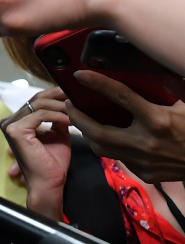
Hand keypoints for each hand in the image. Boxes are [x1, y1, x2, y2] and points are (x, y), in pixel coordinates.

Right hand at [0, 87, 70, 219]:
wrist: (48, 184)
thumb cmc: (53, 163)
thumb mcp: (58, 134)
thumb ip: (58, 118)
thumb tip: (68, 101)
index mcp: (16, 121)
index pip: (35, 100)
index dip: (55, 94)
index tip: (74, 93)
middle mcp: (8, 121)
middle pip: (36, 99)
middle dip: (59, 96)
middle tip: (78, 96)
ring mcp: (10, 125)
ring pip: (38, 105)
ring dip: (61, 106)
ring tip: (78, 110)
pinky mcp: (15, 130)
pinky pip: (39, 115)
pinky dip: (57, 115)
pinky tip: (71, 119)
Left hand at [67, 70, 184, 181]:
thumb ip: (174, 86)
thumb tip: (159, 70)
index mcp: (157, 119)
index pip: (121, 97)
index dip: (98, 84)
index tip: (80, 75)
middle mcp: (146, 142)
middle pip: (99, 131)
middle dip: (78, 118)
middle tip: (69, 104)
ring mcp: (143, 160)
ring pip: (103, 149)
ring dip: (88, 134)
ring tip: (81, 120)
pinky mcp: (144, 173)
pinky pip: (118, 158)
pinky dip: (109, 146)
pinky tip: (106, 136)